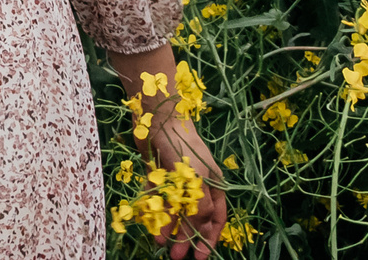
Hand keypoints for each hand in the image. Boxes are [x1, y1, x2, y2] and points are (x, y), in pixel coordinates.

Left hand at [142, 112, 228, 259]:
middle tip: (177, 256)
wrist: (158, 120)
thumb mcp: (197, 181)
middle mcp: (197, 184)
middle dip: (186, 238)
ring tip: (161, 243)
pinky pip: (158, 199)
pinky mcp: (158, 175)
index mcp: (213, 184)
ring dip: (169, 227)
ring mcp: (177, 180)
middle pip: (194, 218)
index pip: (216, 218)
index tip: (201, 257)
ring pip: (175, 211)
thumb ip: (200, 207)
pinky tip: (151, 225)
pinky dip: (156, 212)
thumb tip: (199, 230)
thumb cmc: (183, 149)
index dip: (210, 238)